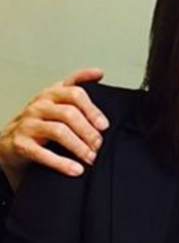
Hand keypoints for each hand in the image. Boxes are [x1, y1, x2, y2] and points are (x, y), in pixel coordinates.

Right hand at [0, 68, 107, 190]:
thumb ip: (76, 88)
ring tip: (91, 158)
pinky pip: (43, 153)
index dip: (92, 108)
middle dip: (89, 131)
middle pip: (70, 113)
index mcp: (52, 94)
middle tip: (100, 144)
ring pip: (59, 131)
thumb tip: (100, 72)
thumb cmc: (40, 121)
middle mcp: (40, 105)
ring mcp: (29, 124)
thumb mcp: (56, 101)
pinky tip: (76, 169)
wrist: (9, 141)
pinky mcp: (21, 143)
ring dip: (79, 146)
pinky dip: (62, 163)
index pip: (74, 91)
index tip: (105, 124)